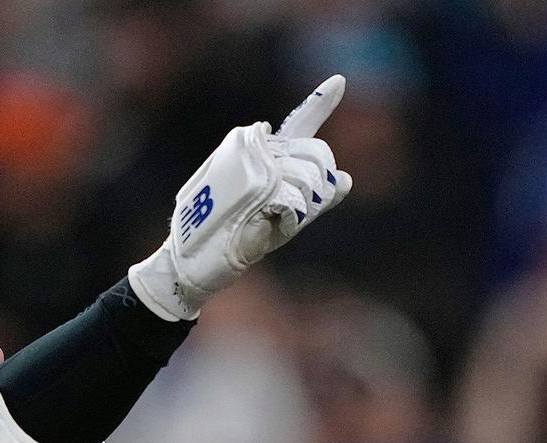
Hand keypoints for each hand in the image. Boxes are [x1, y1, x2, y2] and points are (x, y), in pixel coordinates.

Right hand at [128, 75, 353, 319]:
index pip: (300, 123)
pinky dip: (291, 218)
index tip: (341, 80)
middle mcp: (261, 149)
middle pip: (317, 154)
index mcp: (269, 154)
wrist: (201, 257)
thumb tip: (345, 179)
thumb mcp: (287, 217)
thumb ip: (316, 197)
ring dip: (304, 206)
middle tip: (292, 211)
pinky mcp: (255, 181)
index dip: (322, 102)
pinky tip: (270, 221)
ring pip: (309, 175)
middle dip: (318, 187)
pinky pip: (296, 197)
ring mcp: (257, 162)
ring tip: (273, 217)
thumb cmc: (242, 236)